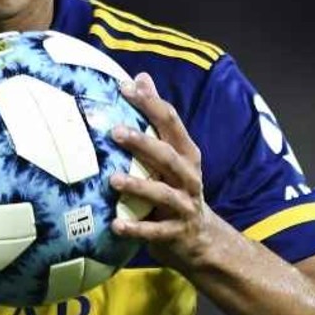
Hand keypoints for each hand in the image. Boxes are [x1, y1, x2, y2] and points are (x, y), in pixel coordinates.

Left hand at [109, 72, 221, 271]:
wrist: (201, 238)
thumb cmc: (176, 186)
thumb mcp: (171, 152)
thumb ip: (157, 118)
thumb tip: (140, 76)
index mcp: (186, 153)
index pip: (171, 122)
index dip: (150, 103)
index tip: (125, 87)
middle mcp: (188, 177)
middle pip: (168, 156)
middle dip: (144, 143)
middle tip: (115, 131)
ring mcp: (184, 205)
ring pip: (163, 193)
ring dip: (139, 186)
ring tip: (113, 180)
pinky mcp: (176, 233)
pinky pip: (155, 231)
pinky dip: (136, 229)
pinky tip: (115, 225)